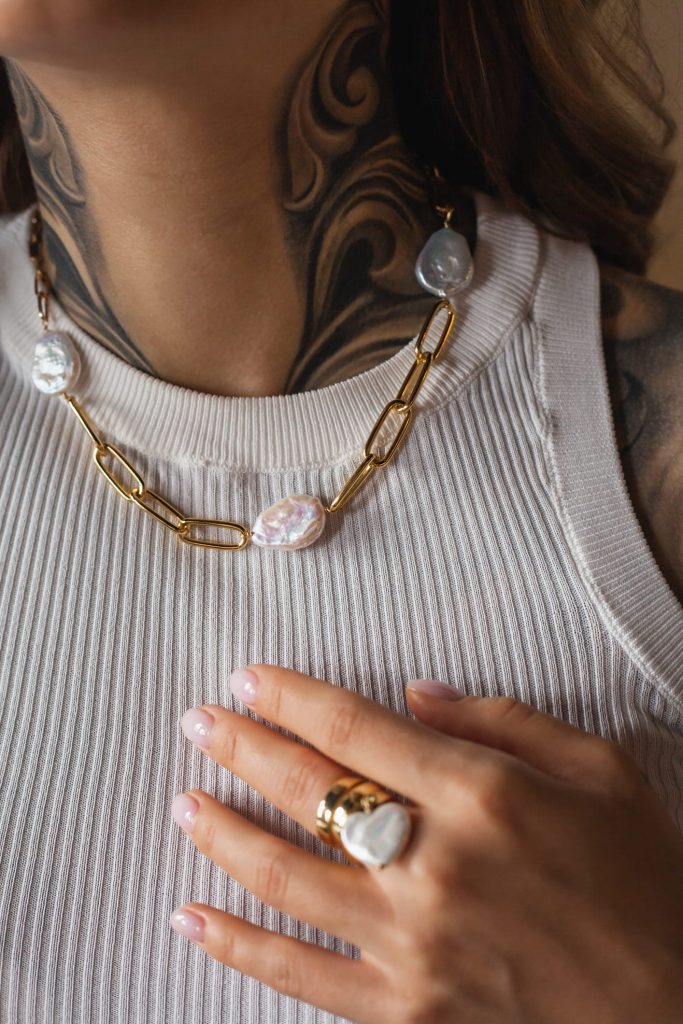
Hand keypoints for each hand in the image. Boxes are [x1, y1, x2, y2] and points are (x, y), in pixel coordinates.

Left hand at [169, 666, 682, 1023]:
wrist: (671, 1004)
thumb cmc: (642, 879)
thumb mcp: (598, 771)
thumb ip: (502, 720)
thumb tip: (415, 694)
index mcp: (482, 794)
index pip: (355, 729)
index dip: (291, 698)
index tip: (249, 679)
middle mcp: (435, 865)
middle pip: (308, 791)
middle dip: (242, 748)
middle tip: (199, 722)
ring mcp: (413, 943)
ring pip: (284, 878)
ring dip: (222, 832)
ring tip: (183, 800)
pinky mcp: (405, 1009)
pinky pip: (299, 975)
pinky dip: (237, 945)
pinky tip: (192, 918)